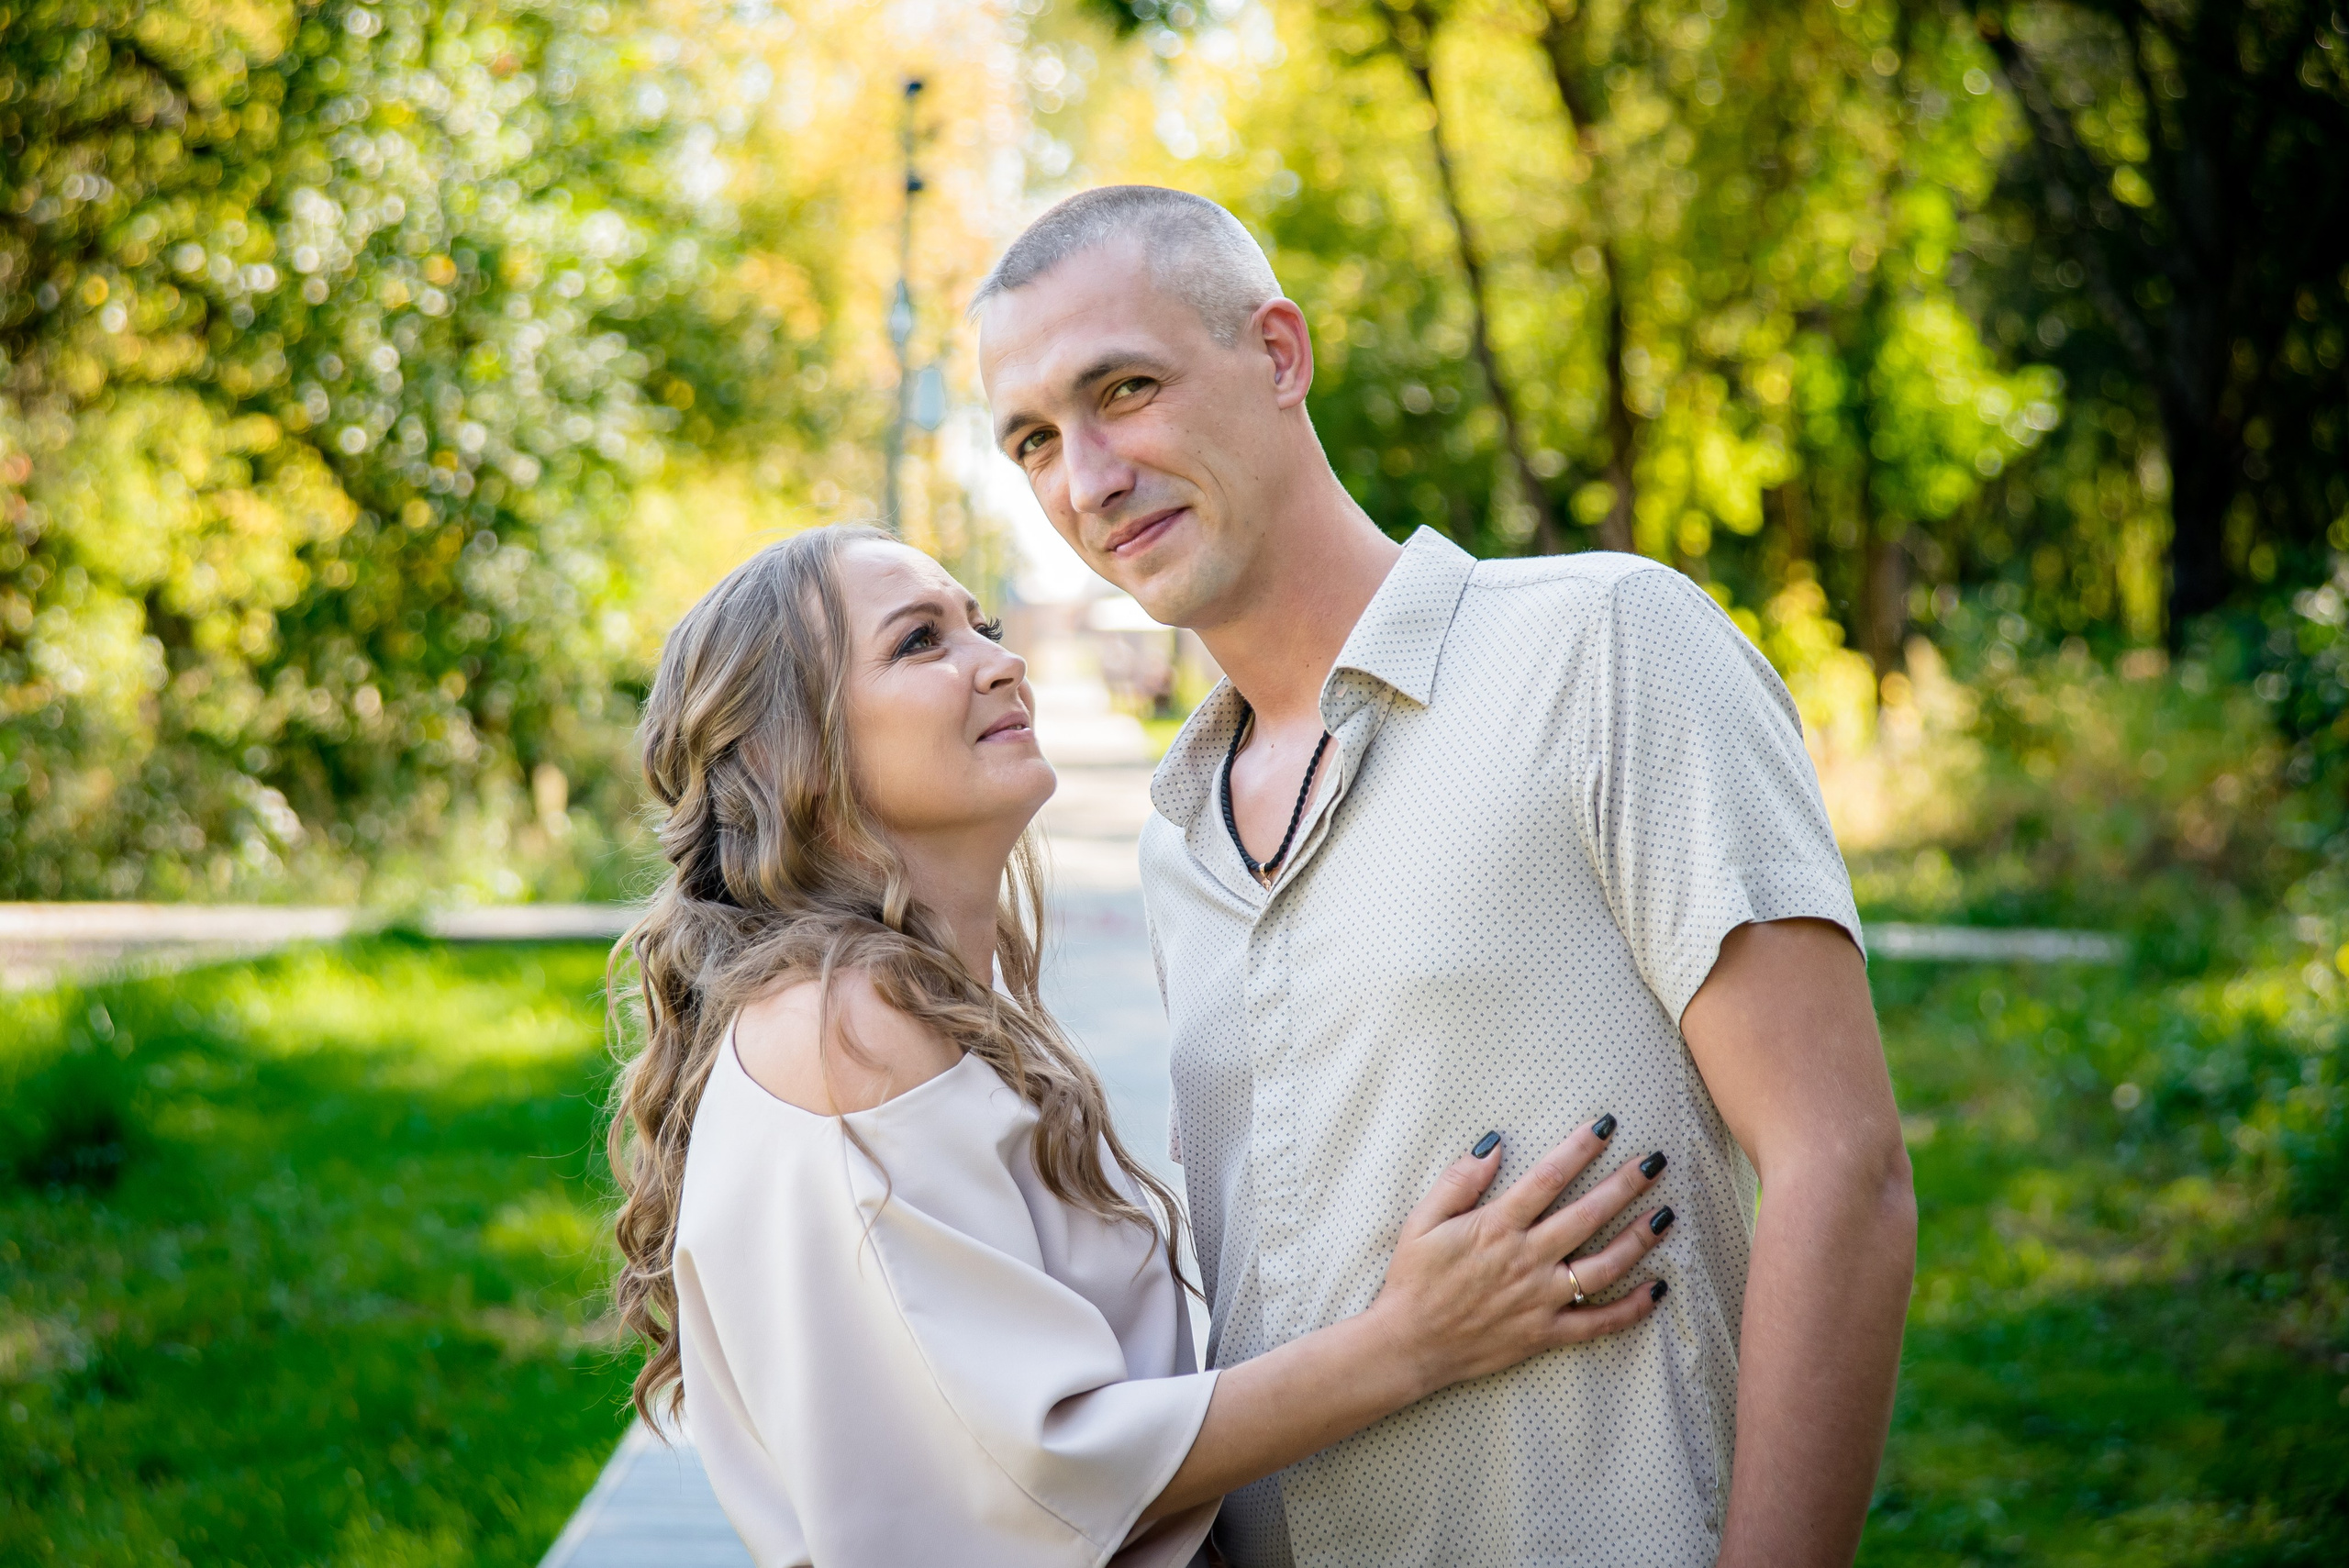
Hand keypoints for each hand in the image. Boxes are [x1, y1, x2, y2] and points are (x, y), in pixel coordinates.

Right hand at [1365, 1122, 1672, 1397]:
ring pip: (1603, 1266)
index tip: (1606, 1126)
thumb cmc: (1413, 1279)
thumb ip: (1459, 1181)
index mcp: (1496, 1227)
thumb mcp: (1422, 1221)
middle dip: (1625, 1184)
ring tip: (1666, 1215)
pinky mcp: (1544, 1334)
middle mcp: (1525, 1260)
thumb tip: (1494, 1145)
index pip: (1548, 1178)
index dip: (1579, 1149)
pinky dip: (1631, 1309)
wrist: (1408, 1345)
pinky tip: (1657, 1289)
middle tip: (1655, 1161)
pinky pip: (1597, 1323)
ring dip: (1638, 1239)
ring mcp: (1539, 1299)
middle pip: (1587, 1215)